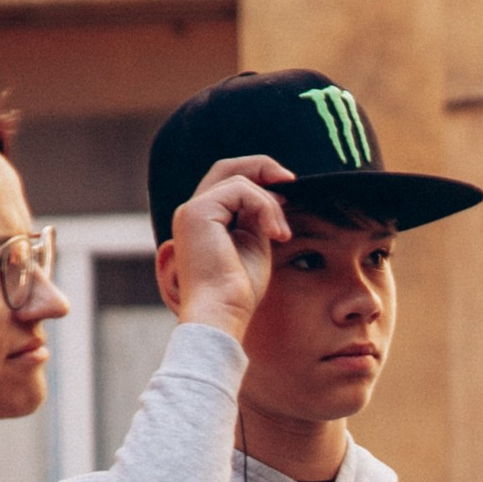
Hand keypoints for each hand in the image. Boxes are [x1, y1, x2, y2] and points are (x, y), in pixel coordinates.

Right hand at [168, 154, 292, 338]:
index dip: (258, 178)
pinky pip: (240, 190)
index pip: (228, 183)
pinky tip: (275, 233)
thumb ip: (258, 217)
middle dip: (262, 167)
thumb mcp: (255, 244)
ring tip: (281, 234)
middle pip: (227, 168)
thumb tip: (275, 194)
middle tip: (290, 180)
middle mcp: (192, 211)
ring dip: (270, 203)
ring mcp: (192, 210)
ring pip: (239, 180)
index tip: (287, 191)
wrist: (222, 314)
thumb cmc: (238, 292)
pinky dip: (264, 206)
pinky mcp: (198, 212)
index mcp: (204, 221)